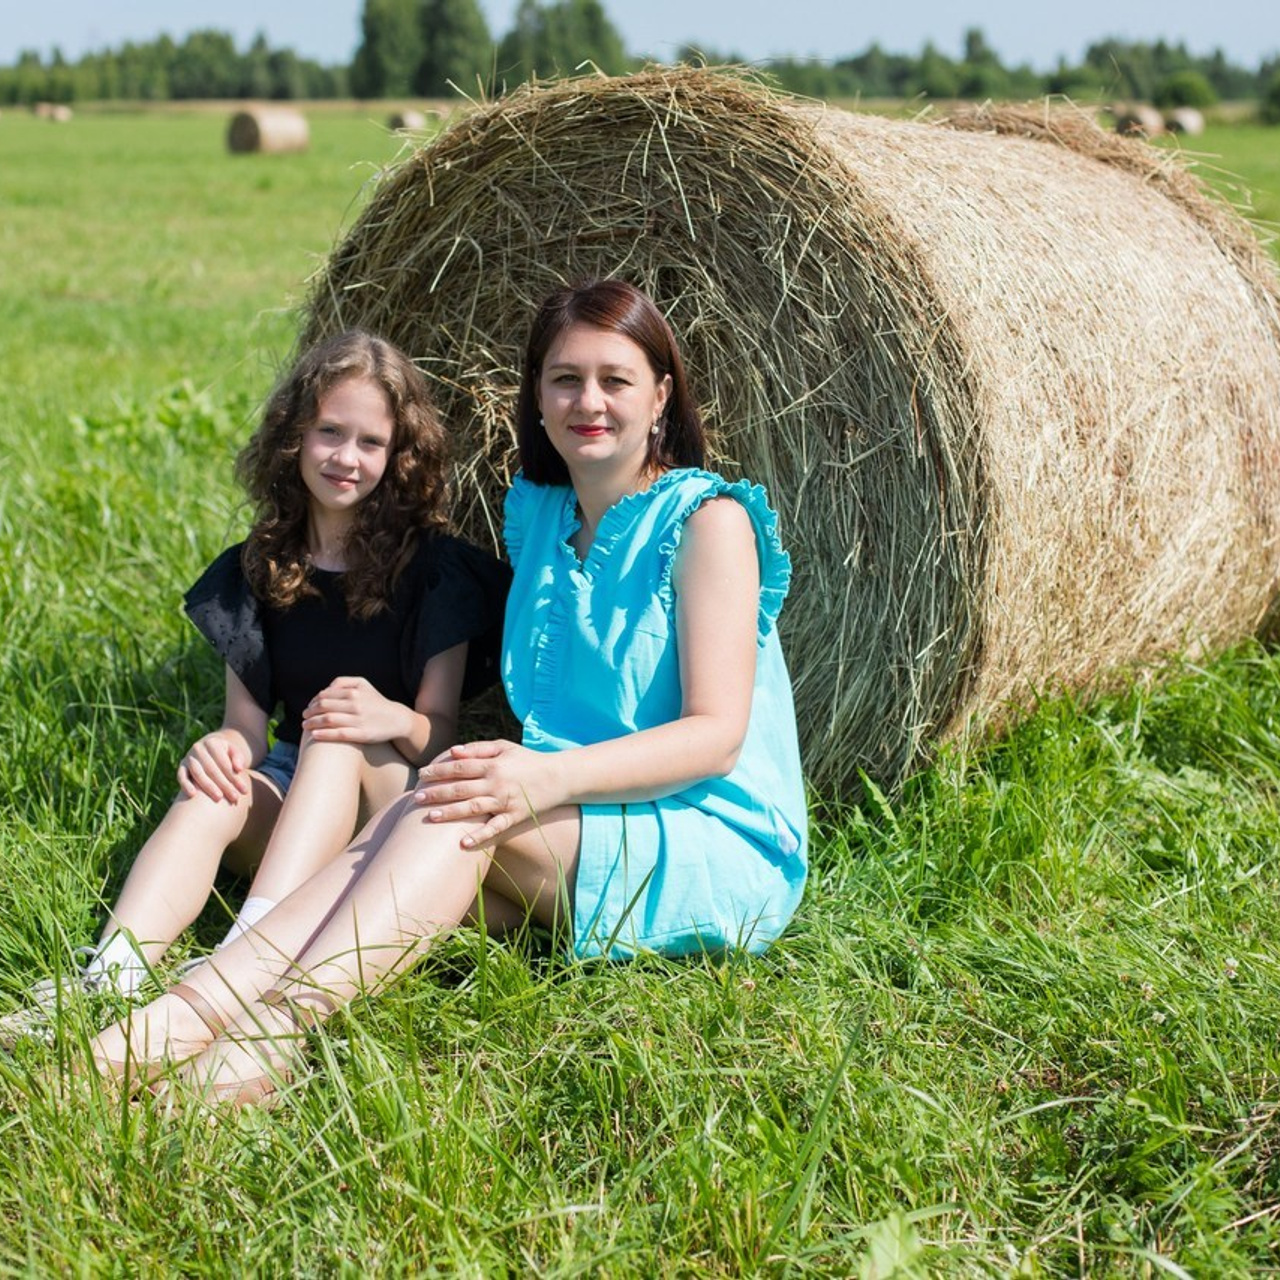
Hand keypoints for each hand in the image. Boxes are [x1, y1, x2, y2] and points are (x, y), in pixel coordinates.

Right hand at [178, 731, 251, 803]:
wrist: (207, 748)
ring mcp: (188, 758)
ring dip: (208, 787)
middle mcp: (198, 749)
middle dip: (224, 785)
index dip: (235, 778)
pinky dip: (186, 785)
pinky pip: (181, 776)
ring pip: (198, 774)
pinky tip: (192, 795)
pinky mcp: (181, 767)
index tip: (244, 790)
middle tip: (235, 798)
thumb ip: (238, 758)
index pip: (225, 763)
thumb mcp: (233, 750)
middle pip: (212, 770)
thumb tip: (239, 769)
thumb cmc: (224, 753)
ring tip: (219, 798)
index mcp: (212, 743)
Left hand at [302, 676, 408, 744]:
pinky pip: (339, 734)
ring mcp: (359, 720)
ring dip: (313, 723)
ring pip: (329, 720)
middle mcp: (356, 704)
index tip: (309, 708)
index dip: (313, 702)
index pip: (325, 696)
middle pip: (324, 707)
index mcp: (354, 692)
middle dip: (310, 712)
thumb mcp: (363, 684)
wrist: (396, 719)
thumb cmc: (376, 702)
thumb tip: (325, 689)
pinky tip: (314, 735)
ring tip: (305, 726)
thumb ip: (343, 682)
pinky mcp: (362, 734)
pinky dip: (324, 734)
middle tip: (304, 717)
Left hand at [414, 740, 566, 849]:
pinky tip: (463, 843)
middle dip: (437, 793)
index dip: (439, 770)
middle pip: (462, 788)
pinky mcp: (516, 815)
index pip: (459, 767)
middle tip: (416, 798)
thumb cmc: (528, 760)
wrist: (560, 776)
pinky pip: (496, 827)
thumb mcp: (505, 747)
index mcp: (493, 763)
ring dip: (451, 812)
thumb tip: (452, 752)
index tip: (421, 775)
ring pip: (473, 807)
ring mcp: (506, 800)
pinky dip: (480, 835)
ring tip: (431, 817)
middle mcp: (497, 782)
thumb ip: (478, 748)